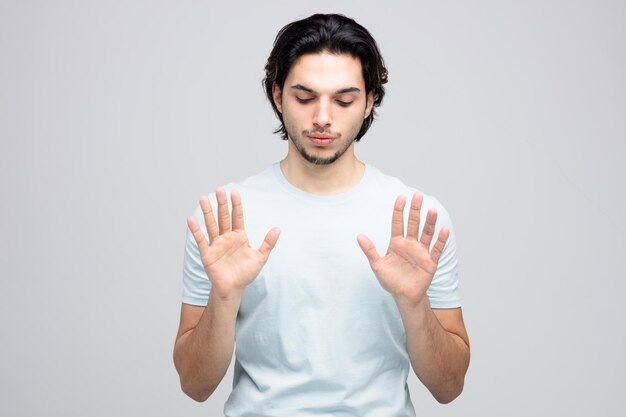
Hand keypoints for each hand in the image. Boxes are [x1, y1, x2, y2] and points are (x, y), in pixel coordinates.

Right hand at [187, 187, 280, 299]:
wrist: (234, 290)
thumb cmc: (245, 274)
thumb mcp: (260, 257)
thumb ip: (268, 243)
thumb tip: (278, 228)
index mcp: (239, 236)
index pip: (237, 217)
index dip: (236, 205)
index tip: (235, 192)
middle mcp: (226, 238)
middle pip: (223, 217)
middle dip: (221, 204)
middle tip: (219, 189)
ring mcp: (216, 245)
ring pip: (211, 225)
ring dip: (207, 212)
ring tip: (203, 198)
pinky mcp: (208, 254)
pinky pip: (201, 240)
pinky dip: (196, 230)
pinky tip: (190, 219)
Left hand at [357, 193, 448, 307]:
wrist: (404, 296)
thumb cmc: (391, 280)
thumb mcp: (377, 265)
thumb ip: (369, 250)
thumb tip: (359, 236)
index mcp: (396, 243)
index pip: (398, 223)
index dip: (399, 210)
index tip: (400, 197)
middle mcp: (410, 244)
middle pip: (413, 224)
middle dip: (415, 210)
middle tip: (417, 195)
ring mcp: (421, 252)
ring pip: (426, 233)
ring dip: (429, 222)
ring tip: (432, 210)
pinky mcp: (430, 262)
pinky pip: (436, 249)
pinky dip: (441, 240)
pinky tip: (444, 229)